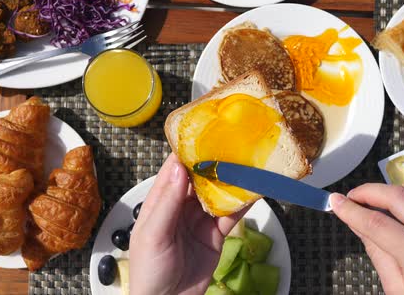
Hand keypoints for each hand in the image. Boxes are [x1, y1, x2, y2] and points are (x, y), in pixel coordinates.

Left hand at [129, 154, 247, 294]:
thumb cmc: (149, 271)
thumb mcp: (152, 235)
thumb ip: (167, 202)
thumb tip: (178, 168)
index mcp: (160, 202)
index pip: (174, 169)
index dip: (188, 151)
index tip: (204, 133)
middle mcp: (180, 206)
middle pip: (200, 178)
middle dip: (215, 162)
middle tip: (233, 144)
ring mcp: (199, 220)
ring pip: (218, 194)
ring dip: (232, 180)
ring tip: (249, 163)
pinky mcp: (215, 235)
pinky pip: (231, 215)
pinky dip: (243, 203)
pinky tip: (254, 190)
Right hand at [330, 178, 403, 294]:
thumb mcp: (396, 289)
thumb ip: (377, 251)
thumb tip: (357, 223)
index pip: (378, 223)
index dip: (352, 210)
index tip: (337, 202)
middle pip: (399, 197)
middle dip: (369, 192)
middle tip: (351, 198)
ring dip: (396, 188)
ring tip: (378, 199)